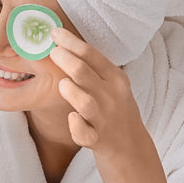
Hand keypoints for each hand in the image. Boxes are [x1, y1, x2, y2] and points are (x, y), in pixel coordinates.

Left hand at [48, 27, 146, 156]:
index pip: (92, 55)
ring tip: (63, 84)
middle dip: (66, 59)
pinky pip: (84, 132)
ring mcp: (105, 120)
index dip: (71, 42)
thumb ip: (94, 70)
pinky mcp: (98, 141)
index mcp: (116, 80)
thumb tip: (63, 45)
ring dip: (71, 91)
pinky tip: (72, 118)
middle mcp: (112, 97)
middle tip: (51, 52)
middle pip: (84, 73)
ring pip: (84, 102)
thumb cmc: (114, 112)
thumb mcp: (112, 87)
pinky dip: (76, 125)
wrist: (132, 150)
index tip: (53, 32)